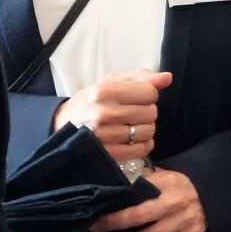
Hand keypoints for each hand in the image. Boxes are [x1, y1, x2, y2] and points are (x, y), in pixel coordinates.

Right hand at [54, 68, 170, 162]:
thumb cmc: (92, 101)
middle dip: (146, 111)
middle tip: (132, 113)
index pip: (149, 92)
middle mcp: (104, 113)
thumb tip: (167, 78)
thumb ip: (141, 77)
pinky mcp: (109, 154)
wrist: (63, 125)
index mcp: (105, 91)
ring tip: (130, 126)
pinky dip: (143, 145)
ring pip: (149, 131)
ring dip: (145, 129)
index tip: (136, 97)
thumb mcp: (111, 81)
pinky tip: (132, 139)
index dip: (148, 94)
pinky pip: (142, 149)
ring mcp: (106, 136)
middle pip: (151, 112)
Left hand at [94, 165, 205, 231]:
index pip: (137, 195)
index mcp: (168, 182)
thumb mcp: (163, 176)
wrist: (210, 196)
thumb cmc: (178, 186)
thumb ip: (142, 182)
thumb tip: (112, 192)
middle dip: (114, 227)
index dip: (115, 209)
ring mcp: (186, 221)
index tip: (96, 217)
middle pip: (140, 218)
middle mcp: (178, 202)